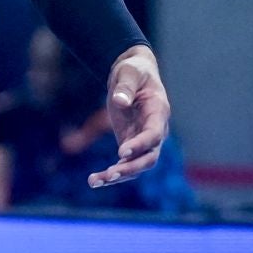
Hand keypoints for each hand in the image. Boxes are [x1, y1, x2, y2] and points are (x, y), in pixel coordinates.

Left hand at [89, 46, 169, 188]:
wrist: (133, 76)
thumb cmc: (134, 71)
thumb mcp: (129, 72)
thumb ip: (126, 86)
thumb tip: (120, 102)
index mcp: (158, 112)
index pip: (154, 134)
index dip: (140, 145)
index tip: (122, 152)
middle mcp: (156, 130)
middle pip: (149, 158)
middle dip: (131, 168)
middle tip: (111, 174)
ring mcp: (144, 141)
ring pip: (137, 166)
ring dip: (119, 176)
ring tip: (95, 181)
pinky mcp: (131, 145)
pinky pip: (124, 164)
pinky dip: (111, 174)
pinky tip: (94, 180)